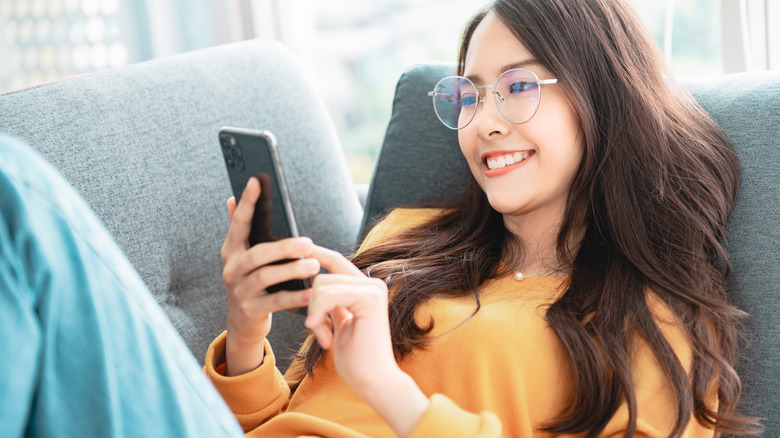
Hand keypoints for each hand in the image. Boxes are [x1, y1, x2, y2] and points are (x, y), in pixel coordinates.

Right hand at [220, 177, 320, 375]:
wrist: (243, 322)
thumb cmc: (251, 281)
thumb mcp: (243, 255)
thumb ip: (239, 228)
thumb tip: (231, 198)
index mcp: (232, 250)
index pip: (239, 222)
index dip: (247, 202)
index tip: (257, 180)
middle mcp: (232, 268)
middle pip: (257, 254)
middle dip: (283, 247)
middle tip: (307, 242)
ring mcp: (239, 290)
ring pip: (266, 277)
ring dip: (292, 270)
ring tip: (314, 265)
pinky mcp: (251, 310)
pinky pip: (276, 301)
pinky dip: (295, 297)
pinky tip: (312, 291)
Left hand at [305, 247, 428, 436]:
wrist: (372, 380)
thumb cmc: (356, 358)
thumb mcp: (337, 323)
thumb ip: (330, 301)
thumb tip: (313, 282)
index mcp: (365, 288)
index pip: (335, 262)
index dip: (316, 254)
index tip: (296, 247)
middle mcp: (372, 284)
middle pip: (322, 276)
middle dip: (311, 304)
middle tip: (318, 330)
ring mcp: (373, 289)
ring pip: (322, 285)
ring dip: (315, 314)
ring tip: (325, 337)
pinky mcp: (370, 298)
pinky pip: (329, 296)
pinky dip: (319, 316)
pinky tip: (325, 338)